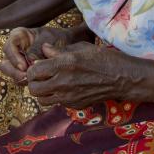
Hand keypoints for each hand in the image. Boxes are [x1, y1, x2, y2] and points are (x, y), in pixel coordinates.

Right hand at [0, 27, 70, 84]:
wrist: (66, 44)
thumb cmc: (56, 37)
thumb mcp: (49, 39)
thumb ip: (38, 49)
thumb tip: (30, 61)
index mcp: (18, 36)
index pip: (9, 46)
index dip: (14, 57)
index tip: (24, 67)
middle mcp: (14, 49)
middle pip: (5, 62)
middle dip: (14, 72)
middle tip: (26, 77)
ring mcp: (16, 61)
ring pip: (9, 73)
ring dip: (19, 78)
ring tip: (32, 80)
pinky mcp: (22, 71)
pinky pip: (18, 79)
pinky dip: (25, 81)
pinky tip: (36, 82)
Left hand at [26, 42, 146, 107]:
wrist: (121, 78)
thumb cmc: (102, 58)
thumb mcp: (80, 48)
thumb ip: (58, 51)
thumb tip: (44, 49)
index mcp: (63, 65)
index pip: (33, 72)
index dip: (32, 68)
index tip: (38, 65)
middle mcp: (63, 83)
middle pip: (33, 89)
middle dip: (34, 82)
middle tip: (41, 76)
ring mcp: (69, 97)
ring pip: (42, 100)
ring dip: (43, 92)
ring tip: (51, 83)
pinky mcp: (75, 106)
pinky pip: (57, 103)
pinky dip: (56, 97)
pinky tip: (65, 88)